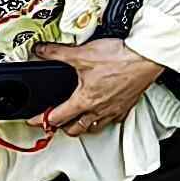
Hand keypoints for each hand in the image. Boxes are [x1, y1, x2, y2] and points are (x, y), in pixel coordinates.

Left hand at [24, 38, 164, 140]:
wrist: (146, 59)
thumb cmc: (119, 59)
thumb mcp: (81, 54)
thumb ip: (57, 53)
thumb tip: (41, 51)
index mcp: (84, 100)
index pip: (56, 117)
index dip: (41, 120)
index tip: (33, 121)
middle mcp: (98, 110)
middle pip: (75, 129)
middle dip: (61, 128)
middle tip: (52, 122)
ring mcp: (113, 110)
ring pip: (93, 128)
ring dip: (82, 128)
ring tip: (74, 122)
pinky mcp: (126, 107)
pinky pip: (111, 121)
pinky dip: (102, 121)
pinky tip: (102, 114)